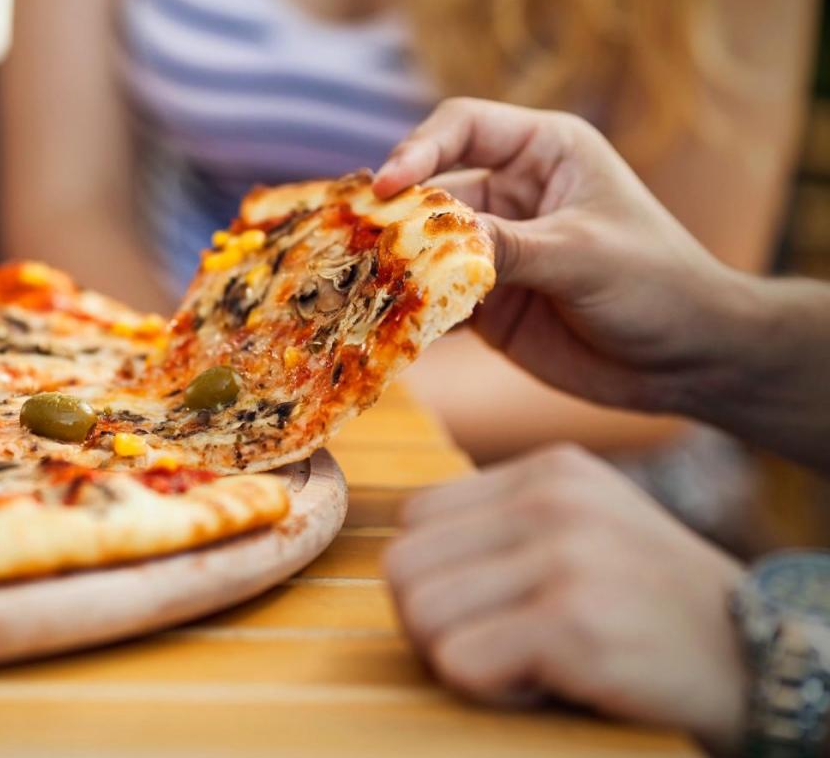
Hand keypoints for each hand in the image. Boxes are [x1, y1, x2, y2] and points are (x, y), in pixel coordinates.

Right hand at [374, 98, 752, 413]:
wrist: (686, 361)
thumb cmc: (656, 284)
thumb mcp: (582, 256)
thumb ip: (507, 246)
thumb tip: (431, 243)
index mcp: (543, 153)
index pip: (463, 127)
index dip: (420, 149)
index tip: (388, 185)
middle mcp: (512, 193)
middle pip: (432, 189)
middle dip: (394, 215)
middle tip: (354, 241)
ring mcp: (496, 248)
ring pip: (425, 246)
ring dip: (395, 263)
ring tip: (358, 282)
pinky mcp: (487, 301)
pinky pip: (435, 296)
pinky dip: (410, 307)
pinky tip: (387, 320)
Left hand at [384, 444, 746, 753]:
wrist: (759, 658)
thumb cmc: (652, 608)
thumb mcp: (583, 530)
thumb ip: (502, 527)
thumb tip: (402, 561)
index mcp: (547, 470)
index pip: (414, 519)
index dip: (438, 578)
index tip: (497, 607)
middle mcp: (551, 499)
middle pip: (402, 567)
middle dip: (435, 622)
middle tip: (503, 644)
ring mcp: (564, 556)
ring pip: (419, 614)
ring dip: (464, 657)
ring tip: (532, 659)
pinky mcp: (574, 621)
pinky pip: (458, 662)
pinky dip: (493, 690)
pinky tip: (552, 682)